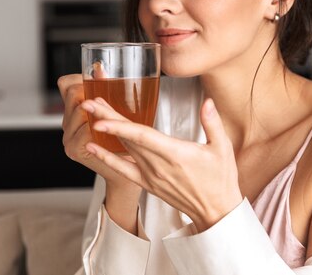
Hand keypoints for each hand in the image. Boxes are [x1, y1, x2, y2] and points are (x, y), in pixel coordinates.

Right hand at [57, 74, 140, 196]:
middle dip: (89, 90)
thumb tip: (101, 69)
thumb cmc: (124, 139)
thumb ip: (107, 92)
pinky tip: (104, 127)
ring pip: (78, 110)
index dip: (79, 77)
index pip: (65, 84)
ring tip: (109, 112)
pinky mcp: (75, 150)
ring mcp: (68, 137)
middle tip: (107, 93)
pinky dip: (94, 127)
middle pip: (72, 93)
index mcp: (74, 111)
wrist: (127, 171)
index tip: (99, 75)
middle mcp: (67, 123)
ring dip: (95, 108)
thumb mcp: (115, 112)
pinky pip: (83, 131)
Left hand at [84, 97, 243, 231]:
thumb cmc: (221, 180)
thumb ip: (212, 122)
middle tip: (88, 103)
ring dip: (106, 132)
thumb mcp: (222, 148)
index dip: (119, 127)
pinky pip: (123, 170)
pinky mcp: (148, 184)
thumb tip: (207, 101)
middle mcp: (158, 165)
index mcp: (175, 154)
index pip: (142, 137)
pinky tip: (93, 148)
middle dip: (106, 119)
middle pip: (127, 139)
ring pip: (123, 150)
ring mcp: (151, 176)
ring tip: (91, 115)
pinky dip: (106, 159)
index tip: (101, 118)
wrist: (216, 211)